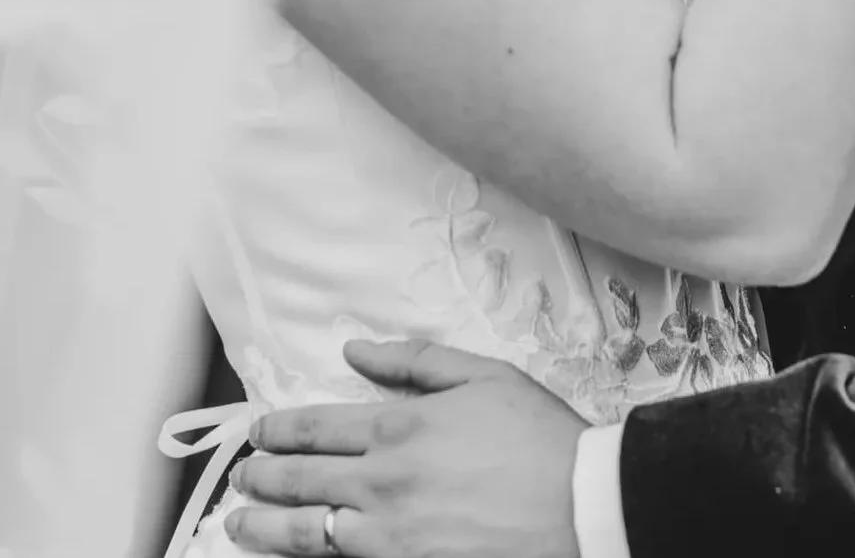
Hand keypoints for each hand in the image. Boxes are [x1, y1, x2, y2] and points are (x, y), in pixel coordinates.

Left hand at [227, 341, 586, 557]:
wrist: (581, 508)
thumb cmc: (540, 440)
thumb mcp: (485, 375)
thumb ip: (415, 361)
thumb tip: (356, 350)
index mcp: (401, 427)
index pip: (318, 428)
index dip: (280, 431)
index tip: (259, 433)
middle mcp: (383, 483)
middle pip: (302, 481)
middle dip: (262, 477)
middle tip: (241, 476)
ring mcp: (390, 538)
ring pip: (307, 534)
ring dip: (265, 527)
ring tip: (240, 523)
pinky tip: (295, 557)